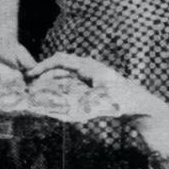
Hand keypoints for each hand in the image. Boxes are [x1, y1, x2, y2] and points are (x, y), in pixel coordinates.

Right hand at [28, 52, 160, 116]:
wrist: (139, 104)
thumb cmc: (122, 102)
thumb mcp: (101, 102)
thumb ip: (81, 102)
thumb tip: (61, 107)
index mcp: (89, 67)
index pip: (61, 61)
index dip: (44, 66)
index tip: (31, 75)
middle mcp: (88, 68)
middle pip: (60, 65)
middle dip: (44, 73)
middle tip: (29, 84)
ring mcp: (90, 74)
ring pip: (65, 74)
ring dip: (51, 80)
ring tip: (36, 90)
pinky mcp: (92, 83)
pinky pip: (71, 81)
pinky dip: (60, 86)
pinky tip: (52, 95)